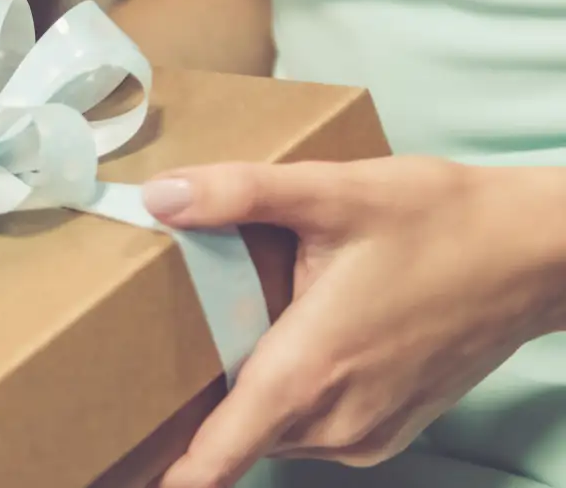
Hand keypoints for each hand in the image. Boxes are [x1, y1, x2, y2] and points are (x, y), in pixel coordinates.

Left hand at [146, 157, 565, 486]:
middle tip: (169, 352)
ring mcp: (368, 431)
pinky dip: (292, 399)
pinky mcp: (390, 428)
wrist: (534, 254)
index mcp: (310, 371)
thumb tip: (157, 197)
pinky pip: (314, 429)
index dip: (170, 476)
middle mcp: (336, 418)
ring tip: (235, 332)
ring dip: (251, 396)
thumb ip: (238, 194)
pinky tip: (296, 340)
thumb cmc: (438, 221)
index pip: (219, 454)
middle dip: (198, 405)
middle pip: (236, 434)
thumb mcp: (333, 191)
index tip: (126, 477)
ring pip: (275, 430)